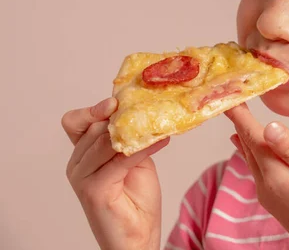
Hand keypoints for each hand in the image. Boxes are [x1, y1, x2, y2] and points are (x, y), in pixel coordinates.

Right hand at [62, 98, 168, 249]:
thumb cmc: (135, 200)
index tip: (116, 101)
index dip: (93, 110)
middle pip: (93, 128)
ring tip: (157, 123)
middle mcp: (77, 164)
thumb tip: (141, 110)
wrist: (138, 237)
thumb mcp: (133, 159)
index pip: (76, 122)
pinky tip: (162, 140)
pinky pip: (120, 160)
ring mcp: (83, 177)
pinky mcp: (94, 190)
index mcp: (83, 154)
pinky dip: (143, 147)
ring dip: (134, 131)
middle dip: (120, 118)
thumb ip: (128, 138)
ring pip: (104, 141)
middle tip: (148, 110)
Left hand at [225, 104, 288, 249]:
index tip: (228, 94)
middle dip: (239, 120)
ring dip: (244, 134)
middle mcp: (266, 185)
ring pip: (250, 158)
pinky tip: (249, 146)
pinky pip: (257, 168)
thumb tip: (269, 126)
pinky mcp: (276, 201)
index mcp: (276, 175)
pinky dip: (251, 150)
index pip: (253, 136)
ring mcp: (269, 195)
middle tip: (230, 95)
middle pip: (247, 145)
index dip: (240, 114)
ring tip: (236, 115)